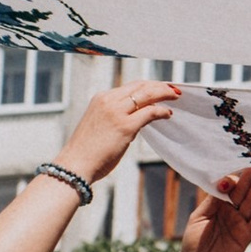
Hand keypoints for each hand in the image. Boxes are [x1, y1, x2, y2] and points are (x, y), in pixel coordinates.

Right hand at [56, 80, 184, 186]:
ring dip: (164, 93)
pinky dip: (162, 111)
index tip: (160, 88)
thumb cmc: (86, 151)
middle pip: (140, 86)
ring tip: (175, 96)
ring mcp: (116, 112)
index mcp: (101, 98)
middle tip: (173, 89)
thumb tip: (136, 117)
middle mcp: (108, 101)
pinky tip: (168, 114)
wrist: (75, 165)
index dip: (148, 85)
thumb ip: (115, 116)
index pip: (130, 86)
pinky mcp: (125, 126)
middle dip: (159, 86)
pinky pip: (150, 112)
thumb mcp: (99, 124)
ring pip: (147, 94)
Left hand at [178, 167, 250, 251]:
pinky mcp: (246, 236)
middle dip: (248, 180)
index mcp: (217, 206)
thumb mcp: (199, 217)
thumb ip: (212, 201)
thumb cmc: (193, 244)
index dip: (233, 178)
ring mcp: (239, 224)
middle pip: (242, 193)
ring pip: (250, 203)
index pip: (228, 188)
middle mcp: (230, 213)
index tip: (238, 165)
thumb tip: (225, 182)